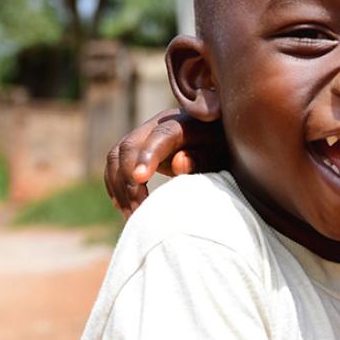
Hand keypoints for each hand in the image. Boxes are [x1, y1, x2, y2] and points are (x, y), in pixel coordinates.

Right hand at [103, 109, 226, 214]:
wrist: (221, 140)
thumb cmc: (225, 151)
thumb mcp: (221, 157)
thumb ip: (203, 159)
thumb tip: (179, 162)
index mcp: (184, 123)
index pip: (160, 136)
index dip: (147, 155)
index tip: (140, 179)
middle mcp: (159, 124)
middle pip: (129, 146)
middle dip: (128, 181)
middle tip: (138, 212)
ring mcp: (144, 134)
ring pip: (116, 156)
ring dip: (119, 187)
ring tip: (131, 215)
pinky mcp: (136, 147)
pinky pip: (114, 163)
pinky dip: (114, 184)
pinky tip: (124, 205)